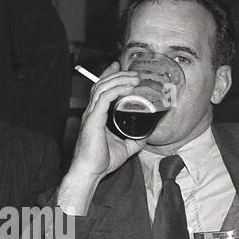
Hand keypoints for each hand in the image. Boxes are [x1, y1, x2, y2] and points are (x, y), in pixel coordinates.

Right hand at [57, 64, 149, 212]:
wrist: (90, 172)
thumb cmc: (102, 161)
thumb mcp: (125, 147)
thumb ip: (136, 138)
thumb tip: (148, 133)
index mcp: (96, 116)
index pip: (101, 89)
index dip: (109, 75)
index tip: (119, 65)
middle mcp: (92, 112)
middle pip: (102, 84)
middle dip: (118, 74)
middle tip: (134, 72)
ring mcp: (91, 115)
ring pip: (103, 88)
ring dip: (120, 79)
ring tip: (134, 77)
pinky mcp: (92, 120)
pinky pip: (104, 98)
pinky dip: (116, 90)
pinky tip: (128, 87)